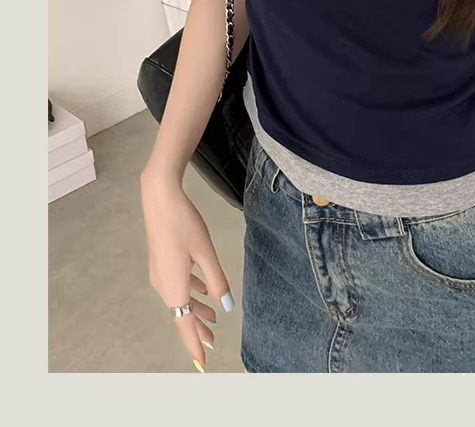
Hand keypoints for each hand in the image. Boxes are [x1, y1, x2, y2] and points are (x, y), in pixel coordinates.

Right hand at [140, 172, 233, 371]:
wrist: (159, 200)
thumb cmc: (184, 224)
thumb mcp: (206, 253)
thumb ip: (217, 280)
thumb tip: (226, 306)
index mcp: (174, 287)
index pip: (184, 325)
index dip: (194, 343)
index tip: (202, 362)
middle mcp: (162, 285)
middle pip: (181, 314)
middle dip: (197, 329)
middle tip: (213, 342)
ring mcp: (159, 274)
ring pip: (179, 299)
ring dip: (195, 310)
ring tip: (213, 317)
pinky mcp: (160, 262)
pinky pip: (176, 286)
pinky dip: (190, 292)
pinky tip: (202, 289)